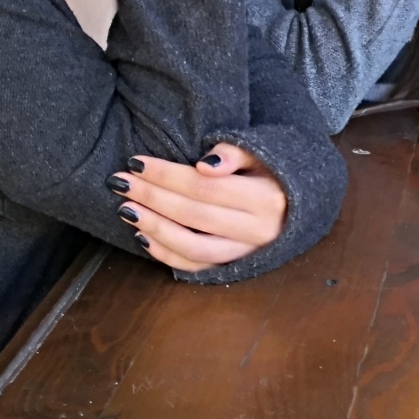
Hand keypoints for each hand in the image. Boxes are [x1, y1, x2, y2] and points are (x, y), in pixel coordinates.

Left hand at [107, 143, 287, 272]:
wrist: (300, 203)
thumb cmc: (273, 171)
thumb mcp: (264, 152)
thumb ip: (236, 152)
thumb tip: (205, 165)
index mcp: (266, 199)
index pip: (205, 187)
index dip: (167, 175)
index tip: (136, 162)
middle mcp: (258, 230)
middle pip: (194, 214)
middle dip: (152, 197)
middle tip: (119, 183)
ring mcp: (247, 252)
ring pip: (193, 246)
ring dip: (154, 228)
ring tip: (125, 209)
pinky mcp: (237, 266)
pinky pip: (197, 266)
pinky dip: (166, 255)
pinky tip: (142, 237)